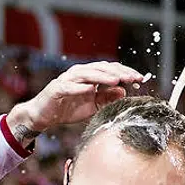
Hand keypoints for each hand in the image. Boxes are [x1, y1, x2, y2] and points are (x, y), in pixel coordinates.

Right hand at [10, 61, 143, 135]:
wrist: (44, 115)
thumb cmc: (69, 108)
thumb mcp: (93, 105)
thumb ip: (107, 98)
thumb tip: (124, 92)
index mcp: (90, 75)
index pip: (111, 70)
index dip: (126, 72)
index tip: (140, 79)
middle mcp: (80, 73)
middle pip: (101, 69)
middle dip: (118, 73)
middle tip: (132, 78)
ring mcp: (67, 80)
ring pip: (87, 74)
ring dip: (102, 77)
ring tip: (116, 81)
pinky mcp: (57, 89)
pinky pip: (69, 87)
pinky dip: (79, 88)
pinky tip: (89, 90)